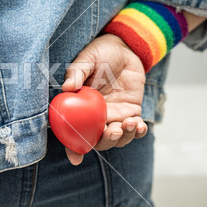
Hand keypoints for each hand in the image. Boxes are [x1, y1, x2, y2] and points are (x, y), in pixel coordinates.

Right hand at [62, 33, 147, 164]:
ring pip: (117, 139)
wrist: (126, 48)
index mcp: (79, 107)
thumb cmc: (101, 52)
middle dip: (106, 141)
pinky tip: (139, 124)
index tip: (76, 159)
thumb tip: (67, 87)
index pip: (72, 131)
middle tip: (114, 130)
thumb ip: (77, 72)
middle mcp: (94, 116)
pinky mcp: (131, 113)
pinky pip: (134, 130)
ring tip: (130, 123)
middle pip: (97, 140)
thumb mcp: (87, 59)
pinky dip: (138, 132)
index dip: (72, 147)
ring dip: (124, 137)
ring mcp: (113, 116)